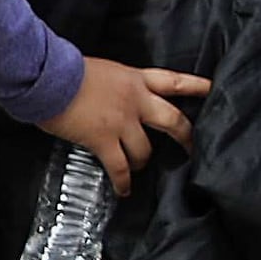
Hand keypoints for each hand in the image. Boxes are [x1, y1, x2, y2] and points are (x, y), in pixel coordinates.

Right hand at [46, 54, 209, 183]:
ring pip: (145, 150)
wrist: (48, 77)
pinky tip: (124, 190)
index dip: (195, 86)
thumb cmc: (64, 69)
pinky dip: (124, 182)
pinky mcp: (104, 140)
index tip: (213, 89)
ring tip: (136, 168)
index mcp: (134, 79)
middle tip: (191, 148)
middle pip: (173, 121)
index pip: (173, 81)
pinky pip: (120, 167)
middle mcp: (135, 100)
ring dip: (142, 162)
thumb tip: (113, 100)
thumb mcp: (101, 70)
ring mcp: (122, 122)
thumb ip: (116, 85)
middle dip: (185, 137)